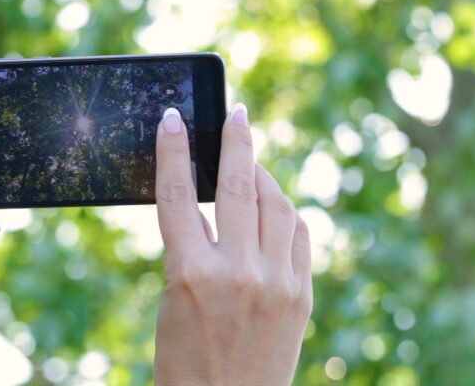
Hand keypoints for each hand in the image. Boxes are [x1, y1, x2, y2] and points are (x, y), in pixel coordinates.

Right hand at [153, 104, 312, 384]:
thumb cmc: (185, 361)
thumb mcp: (172, 300)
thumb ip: (190, 250)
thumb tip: (205, 205)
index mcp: (190, 275)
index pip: (177, 194)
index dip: (173, 150)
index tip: (174, 118)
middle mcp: (238, 273)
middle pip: (239, 186)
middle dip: (236, 141)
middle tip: (237, 113)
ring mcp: (276, 283)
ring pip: (277, 205)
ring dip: (265, 176)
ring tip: (253, 163)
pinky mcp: (302, 296)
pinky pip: (298, 235)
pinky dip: (286, 214)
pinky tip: (275, 207)